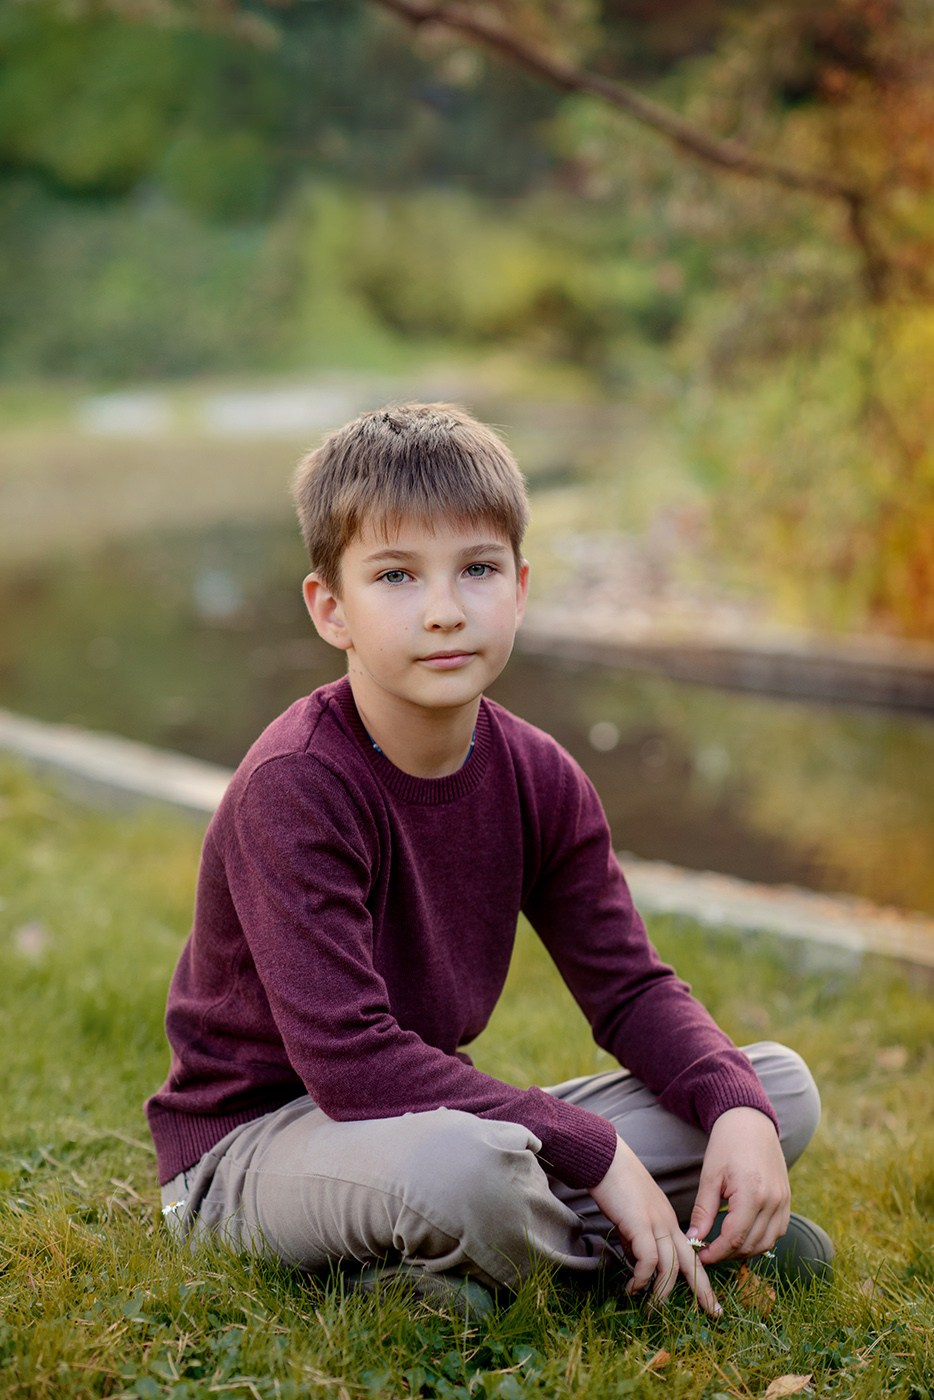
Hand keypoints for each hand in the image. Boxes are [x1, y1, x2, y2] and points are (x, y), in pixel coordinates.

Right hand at [590, 1136, 720, 1316]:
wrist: (606, 1159)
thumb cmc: (616, 1184)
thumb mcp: (632, 1216)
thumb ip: (638, 1239)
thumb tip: (638, 1263)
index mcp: (669, 1220)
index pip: (691, 1254)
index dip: (701, 1278)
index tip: (710, 1300)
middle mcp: (668, 1223)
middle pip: (691, 1262)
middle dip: (703, 1290)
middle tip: (711, 1312)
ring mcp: (656, 1223)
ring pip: (670, 1266)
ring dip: (661, 1291)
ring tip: (650, 1307)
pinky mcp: (639, 1224)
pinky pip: (647, 1260)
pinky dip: (641, 1278)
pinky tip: (632, 1287)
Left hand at [687, 1107, 790, 1265]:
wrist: (750, 1122)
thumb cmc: (726, 1145)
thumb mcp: (710, 1176)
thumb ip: (703, 1211)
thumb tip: (694, 1240)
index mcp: (752, 1194)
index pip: (735, 1238)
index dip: (716, 1252)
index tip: (701, 1256)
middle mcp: (773, 1201)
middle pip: (751, 1244)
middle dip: (728, 1254)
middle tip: (708, 1252)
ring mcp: (783, 1201)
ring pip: (766, 1243)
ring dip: (745, 1250)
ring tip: (723, 1246)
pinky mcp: (787, 1200)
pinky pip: (777, 1232)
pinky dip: (761, 1240)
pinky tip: (743, 1236)